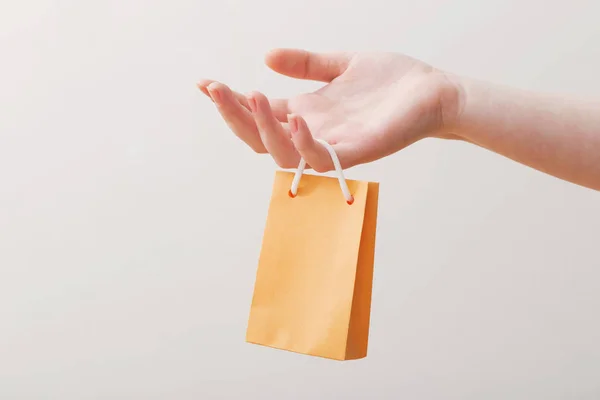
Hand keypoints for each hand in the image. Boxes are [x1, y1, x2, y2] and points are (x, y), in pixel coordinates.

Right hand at [198, 49, 461, 171]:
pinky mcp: (355, 152)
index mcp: (305, 112)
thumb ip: (306, 63)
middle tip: (214, 88)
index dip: (230, 101)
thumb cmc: (391, 81)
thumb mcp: (340, 64)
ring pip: (281, 152)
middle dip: (233, 114)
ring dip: (261, 127)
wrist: (432, 93)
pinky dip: (303, 141)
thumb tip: (266, 56)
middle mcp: (312, 133)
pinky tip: (295, 117)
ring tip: (250, 95)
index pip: (258, 113)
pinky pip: (320, 157)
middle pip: (258, 137)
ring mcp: (331, 146)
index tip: (204, 82)